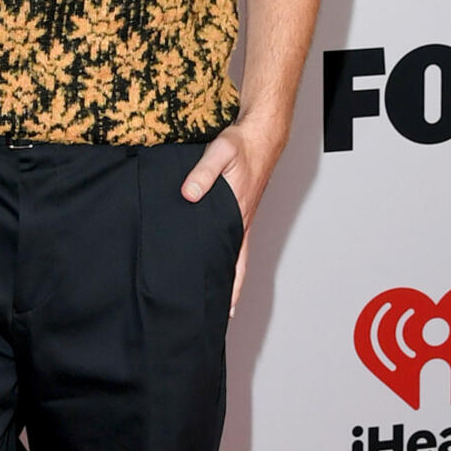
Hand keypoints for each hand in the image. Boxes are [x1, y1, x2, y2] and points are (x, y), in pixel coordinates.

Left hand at [180, 116, 287, 317]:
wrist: (259, 134)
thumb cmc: (241, 144)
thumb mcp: (220, 153)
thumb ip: (203, 173)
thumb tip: (190, 194)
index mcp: (239, 217)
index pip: (237, 262)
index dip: (231, 288)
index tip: (224, 312)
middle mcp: (241, 223)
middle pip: (236, 267)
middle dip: (227, 292)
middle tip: (214, 316)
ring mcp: (240, 218)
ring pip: (232, 255)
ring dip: (225, 276)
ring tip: (211, 297)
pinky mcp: (236, 209)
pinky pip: (230, 239)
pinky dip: (222, 255)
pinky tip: (210, 259)